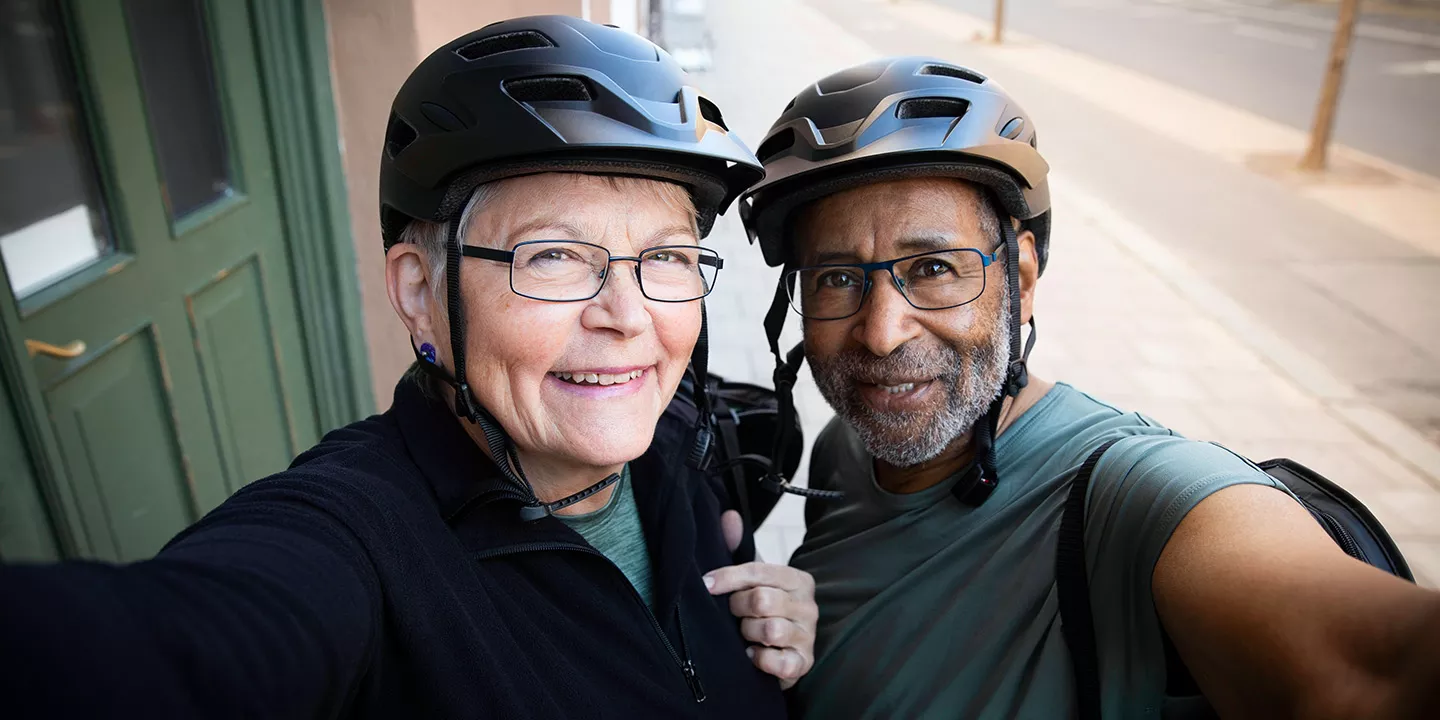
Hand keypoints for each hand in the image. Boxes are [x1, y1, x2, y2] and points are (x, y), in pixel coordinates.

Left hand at [705, 510, 816, 689]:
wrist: (781, 651)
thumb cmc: (765, 610)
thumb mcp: (753, 579)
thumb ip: (739, 548)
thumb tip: (729, 516)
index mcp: (798, 579)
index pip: (758, 571)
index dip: (728, 578)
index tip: (706, 585)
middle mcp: (809, 606)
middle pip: (761, 600)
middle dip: (738, 608)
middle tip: (734, 613)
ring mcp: (809, 636)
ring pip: (769, 630)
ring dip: (748, 634)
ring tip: (746, 635)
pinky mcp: (803, 663)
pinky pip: (777, 661)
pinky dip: (759, 659)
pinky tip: (754, 655)